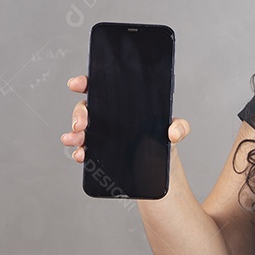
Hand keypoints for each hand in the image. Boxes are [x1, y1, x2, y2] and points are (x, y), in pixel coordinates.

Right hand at [60, 75, 190, 162]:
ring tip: (75, 140)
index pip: (102, 88)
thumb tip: (173, 132)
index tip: (76, 84)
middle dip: (78, 113)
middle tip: (81, 123)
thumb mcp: (175, 131)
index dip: (85, 82)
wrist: (160, 172)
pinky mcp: (100, 153)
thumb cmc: (164, 143)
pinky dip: (79, 151)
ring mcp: (103, 135)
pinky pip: (84, 149)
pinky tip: (80, 154)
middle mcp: (110, 117)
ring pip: (81, 129)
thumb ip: (180, 127)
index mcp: (125, 105)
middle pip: (87, 108)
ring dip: (74, 133)